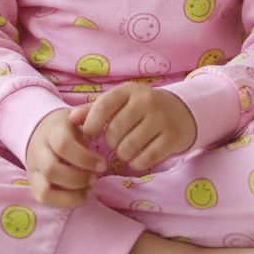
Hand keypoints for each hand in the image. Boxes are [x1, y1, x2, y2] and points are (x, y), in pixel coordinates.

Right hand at [26, 109, 106, 207]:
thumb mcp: (79, 115)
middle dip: (79, 179)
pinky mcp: (33, 182)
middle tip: (96, 177)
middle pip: (52, 169)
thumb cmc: (68, 125)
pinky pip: (44, 198)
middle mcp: (38, 150)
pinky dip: (65, 201)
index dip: (85, 158)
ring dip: (72, 193)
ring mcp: (33, 168)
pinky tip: (81, 193)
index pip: (63, 145)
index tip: (103, 164)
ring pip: (45, 189)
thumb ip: (90, 114)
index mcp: (52, 130)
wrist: (43, 129)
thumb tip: (93, 121)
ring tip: (90, 187)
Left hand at [68, 84, 196, 172]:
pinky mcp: (173, 137)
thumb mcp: (121, 103)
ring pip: (128, 147)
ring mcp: (161, 119)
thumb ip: (94, 110)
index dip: (90, 126)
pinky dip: (137, 163)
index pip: (101, 107)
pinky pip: (145, 159)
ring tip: (127, 149)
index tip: (90, 136)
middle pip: (113, 132)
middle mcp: (146, 101)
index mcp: (129, 90)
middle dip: (110, 143)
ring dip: (123, 154)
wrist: (183, 111)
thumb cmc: (143, 108)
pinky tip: (139, 158)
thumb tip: (69, 119)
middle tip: (115, 142)